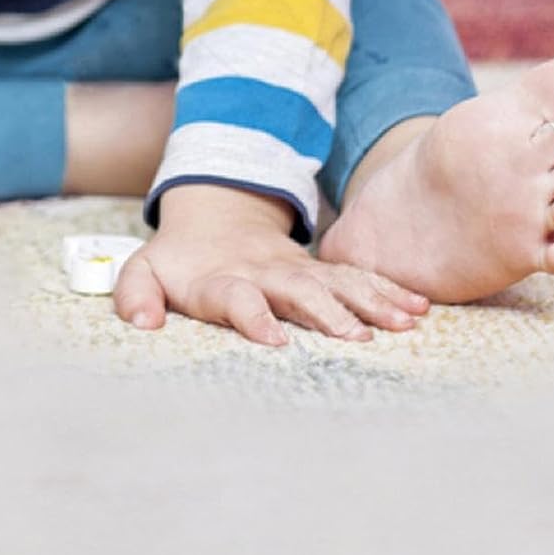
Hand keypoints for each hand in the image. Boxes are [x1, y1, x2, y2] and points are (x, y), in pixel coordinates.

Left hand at [113, 182, 428, 344]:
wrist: (215, 215)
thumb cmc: (179, 260)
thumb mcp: (144, 270)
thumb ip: (134, 295)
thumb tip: (140, 324)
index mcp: (220, 279)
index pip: (235, 297)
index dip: (251, 315)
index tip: (274, 339)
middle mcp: (264, 272)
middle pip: (298, 289)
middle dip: (327, 313)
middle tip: (356, 340)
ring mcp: (297, 269)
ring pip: (337, 281)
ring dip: (369, 301)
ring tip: (403, 323)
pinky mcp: (321, 271)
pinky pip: (358, 277)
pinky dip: (388, 290)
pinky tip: (419, 308)